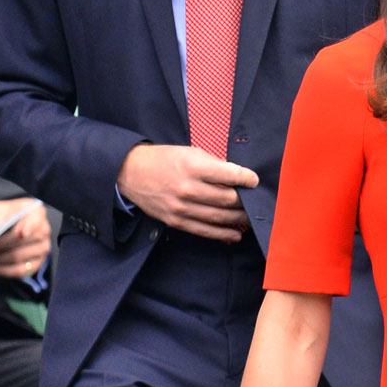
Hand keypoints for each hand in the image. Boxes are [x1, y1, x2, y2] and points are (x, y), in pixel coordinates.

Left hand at [0, 198, 50, 278]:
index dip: (30, 227)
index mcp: (36, 213)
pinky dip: (3, 271)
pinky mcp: (36, 263)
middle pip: (22, 241)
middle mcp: (43, 231)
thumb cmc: (5, 216)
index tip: (21, 233)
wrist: (8, 226)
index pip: (35, 220)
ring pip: (19, 258)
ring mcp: (42, 249)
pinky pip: (20, 271)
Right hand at [117, 144, 258, 241]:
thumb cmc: (164, 160)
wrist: (131, 173)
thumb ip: (213, 164)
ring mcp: (181, 207)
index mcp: (192, 167)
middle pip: (226, 199)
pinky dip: (222, 234)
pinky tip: (235, 234)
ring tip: (250, 218)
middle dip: (245, 201)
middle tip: (255, 201)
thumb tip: (237, 176)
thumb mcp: (189, 152)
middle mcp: (187, 188)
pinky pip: (204, 231)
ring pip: (218, 217)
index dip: (246, 178)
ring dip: (238, 219)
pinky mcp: (176, 221)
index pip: (228, 175)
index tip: (254, 180)